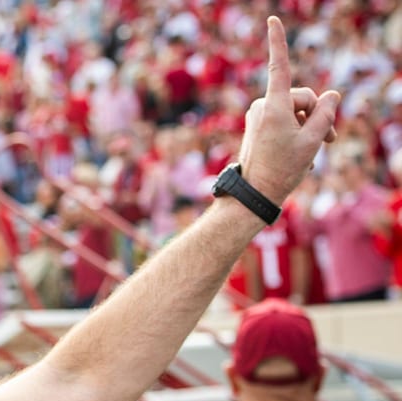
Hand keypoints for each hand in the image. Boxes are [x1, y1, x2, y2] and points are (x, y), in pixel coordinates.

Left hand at [237, 16, 340, 205]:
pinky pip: (284, 120)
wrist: (255, 193)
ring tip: (315, 150)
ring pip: (294, 110)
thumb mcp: (314, 140)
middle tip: (331, 139)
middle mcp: (263, 106)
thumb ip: (325, 113)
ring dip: (308, 125)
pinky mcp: (257, 124)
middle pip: (301, 98)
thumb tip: (331, 95)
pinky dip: (295, 131)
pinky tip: (300, 152)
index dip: (278, 42)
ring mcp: (258, 115)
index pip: (279, 66)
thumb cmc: (283, 168)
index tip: (272, 20)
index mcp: (274, 105)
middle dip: (318, 114)